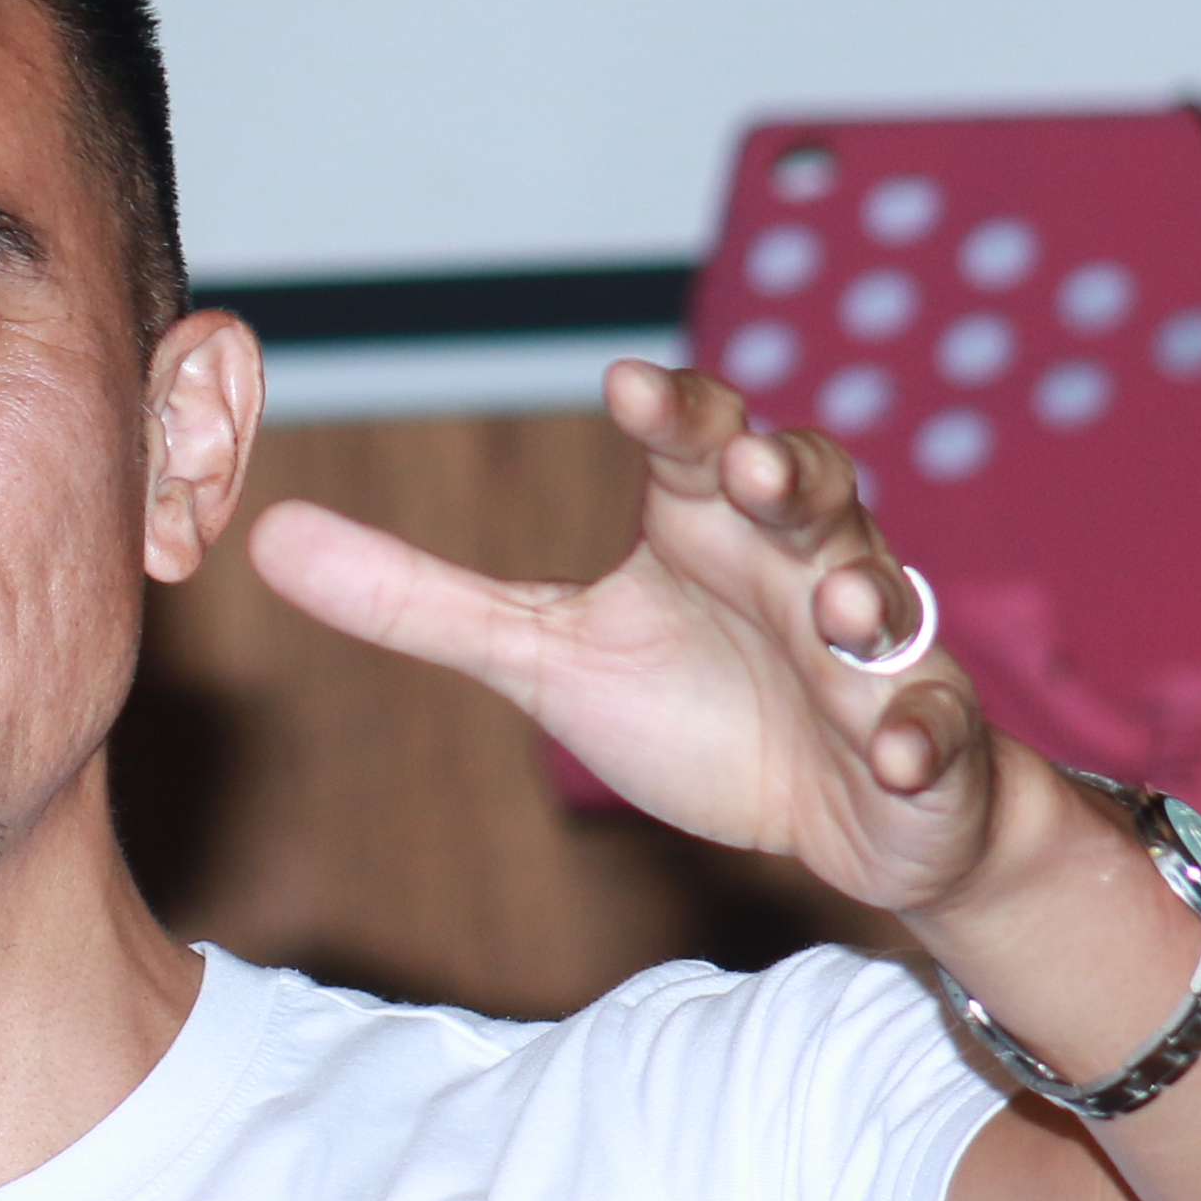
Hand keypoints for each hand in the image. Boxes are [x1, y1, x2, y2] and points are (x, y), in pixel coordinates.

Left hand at [246, 359, 1010, 919]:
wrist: (848, 815)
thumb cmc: (705, 710)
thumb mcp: (547, 659)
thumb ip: (421, 602)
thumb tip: (268, 537)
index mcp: (713, 529)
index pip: (702, 444)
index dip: (678, 412)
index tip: (630, 386)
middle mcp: (803, 568)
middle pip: (809, 493)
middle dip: (789, 476)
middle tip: (750, 470)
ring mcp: (875, 654)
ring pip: (884, 600)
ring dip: (862, 596)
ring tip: (833, 605)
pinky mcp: (922, 744)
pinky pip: (933, 733)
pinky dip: (918, 736)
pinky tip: (895, 752)